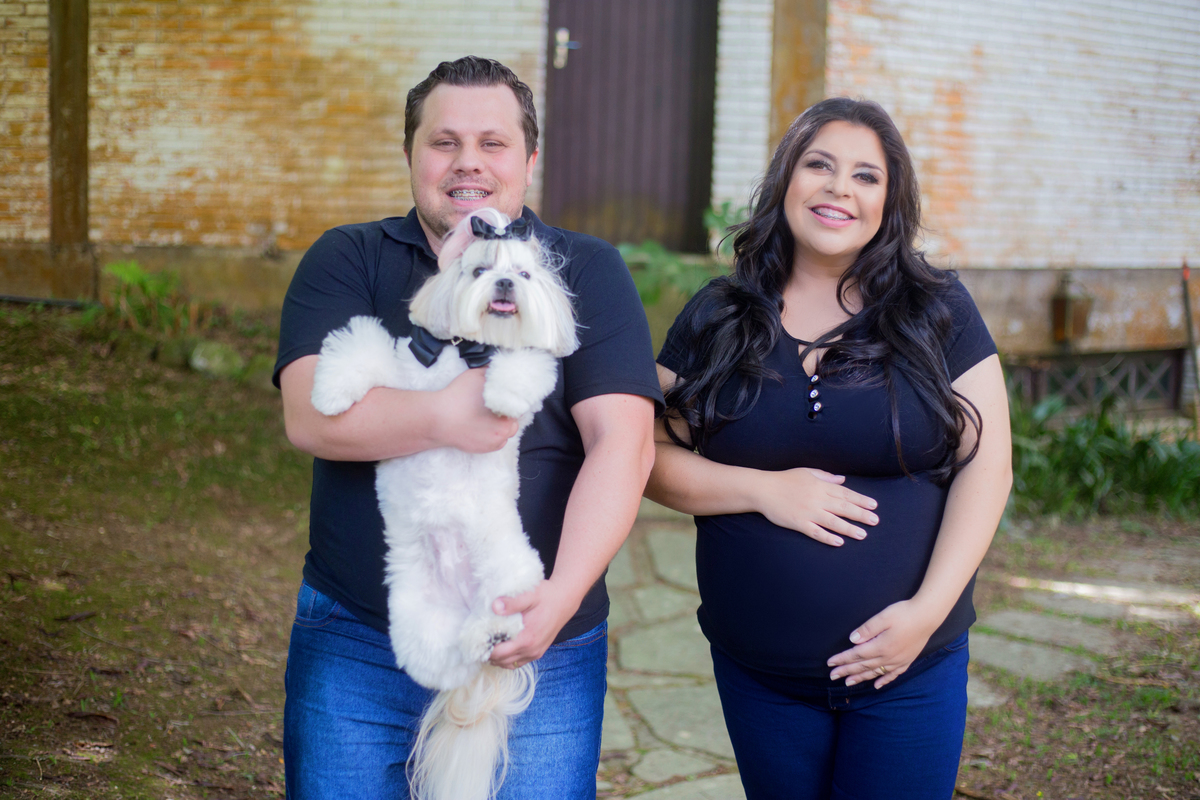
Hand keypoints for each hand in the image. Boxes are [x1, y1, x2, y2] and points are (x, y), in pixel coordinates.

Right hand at [431, 367, 519, 452]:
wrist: (435, 419)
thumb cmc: (457, 398)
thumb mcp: (477, 377)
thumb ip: (492, 372)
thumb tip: (500, 368)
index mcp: (506, 421)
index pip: (519, 410)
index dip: (513, 400)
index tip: (505, 395)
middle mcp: (502, 437)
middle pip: (512, 423)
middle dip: (507, 413)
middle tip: (496, 403)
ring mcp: (490, 445)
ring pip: (503, 433)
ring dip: (500, 424)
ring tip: (488, 414)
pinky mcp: (480, 450)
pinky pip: (493, 441)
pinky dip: (491, 433)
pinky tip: (480, 423)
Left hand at [487, 580, 578, 668]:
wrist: (565, 600)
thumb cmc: (546, 596)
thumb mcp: (530, 595)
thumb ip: (512, 603)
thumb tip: (494, 606)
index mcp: (527, 639)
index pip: (499, 653)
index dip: (485, 649)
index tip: (476, 639)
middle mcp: (531, 650)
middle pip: (502, 661)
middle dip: (489, 654)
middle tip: (480, 641)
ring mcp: (536, 653)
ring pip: (510, 664)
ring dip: (498, 658)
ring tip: (489, 645)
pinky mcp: (538, 652)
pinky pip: (519, 662)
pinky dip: (508, 659)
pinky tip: (503, 648)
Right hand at [755, 468, 877, 545]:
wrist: (763, 489)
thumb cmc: (784, 479)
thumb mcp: (806, 472)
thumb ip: (826, 476)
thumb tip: (842, 480)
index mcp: (820, 486)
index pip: (845, 493)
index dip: (860, 500)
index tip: (873, 506)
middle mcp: (817, 499)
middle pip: (843, 507)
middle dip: (861, 514)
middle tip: (875, 521)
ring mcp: (808, 512)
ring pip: (833, 521)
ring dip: (849, 528)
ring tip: (862, 534)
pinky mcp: (798, 523)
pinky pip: (816, 532)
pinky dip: (828, 537)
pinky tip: (839, 542)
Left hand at [826, 600, 939, 688]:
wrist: (928, 616)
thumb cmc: (904, 613)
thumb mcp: (883, 617)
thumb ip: (867, 629)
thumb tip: (852, 640)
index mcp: (880, 646)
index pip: (856, 655)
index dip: (842, 659)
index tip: (830, 663)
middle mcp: (888, 657)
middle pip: (863, 666)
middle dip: (846, 671)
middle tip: (832, 676)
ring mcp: (898, 661)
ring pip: (875, 672)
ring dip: (861, 678)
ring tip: (848, 683)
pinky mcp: (906, 661)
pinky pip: (893, 675)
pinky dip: (883, 681)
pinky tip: (876, 686)